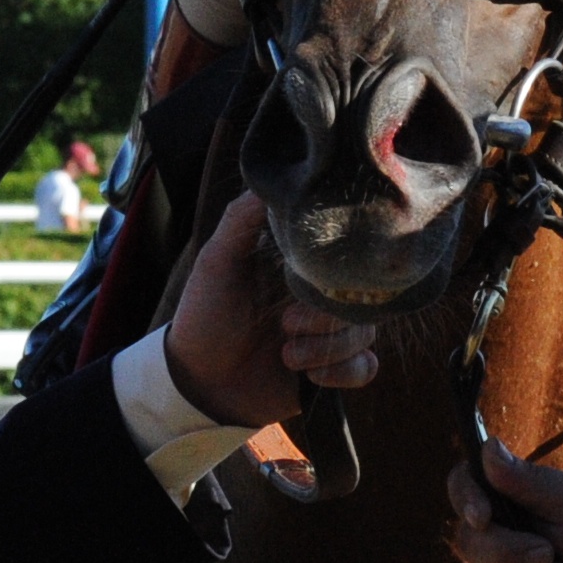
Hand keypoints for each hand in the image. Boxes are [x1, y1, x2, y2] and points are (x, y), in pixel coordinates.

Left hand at [164, 193, 381, 427]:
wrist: (195, 381)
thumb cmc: (205, 314)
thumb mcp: (217, 259)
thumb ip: (242, 218)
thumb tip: (270, 180)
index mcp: (301, 265)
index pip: (345, 252)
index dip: (336, 263)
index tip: (307, 275)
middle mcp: (320, 296)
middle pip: (361, 294)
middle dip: (325, 316)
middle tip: (285, 322)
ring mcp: (330, 333)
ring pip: (365, 332)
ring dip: (326, 346)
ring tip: (286, 352)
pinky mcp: (334, 370)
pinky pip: (366, 368)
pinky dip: (342, 371)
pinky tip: (308, 375)